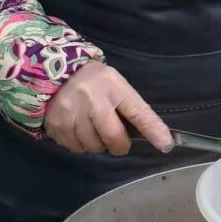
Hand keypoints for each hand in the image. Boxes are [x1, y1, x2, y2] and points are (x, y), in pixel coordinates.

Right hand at [44, 63, 171, 155]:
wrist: (54, 73)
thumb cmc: (93, 81)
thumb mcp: (115, 85)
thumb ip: (131, 109)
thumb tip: (154, 136)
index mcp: (113, 86)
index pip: (137, 111)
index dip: (153, 130)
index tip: (166, 145)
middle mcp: (92, 100)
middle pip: (113, 137)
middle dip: (119, 145)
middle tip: (116, 140)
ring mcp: (72, 114)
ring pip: (93, 146)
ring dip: (97, 144)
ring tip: (92, 127)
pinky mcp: (57, 126)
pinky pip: (76, 148)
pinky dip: (81, 145)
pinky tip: (78, 129)